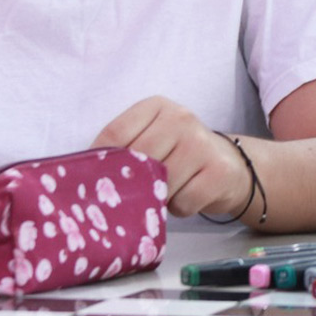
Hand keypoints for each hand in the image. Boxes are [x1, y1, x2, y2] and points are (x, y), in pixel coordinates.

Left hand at [94, 97, 251, 219]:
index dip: (100, 163)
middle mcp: (181, 119)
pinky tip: (186, 196)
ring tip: (166, 191)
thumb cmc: (178, 154)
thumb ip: (125, 149)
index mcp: (157, 106)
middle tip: (132, 195)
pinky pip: (183, 202)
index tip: (93, 182)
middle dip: (132, 185)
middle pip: (138, 160)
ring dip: (157, 198)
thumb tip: (85, 178)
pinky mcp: (219, 173)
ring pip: (161, 184)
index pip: (115, 134)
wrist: (230, 165)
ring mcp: (202, 144)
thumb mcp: (152, 138)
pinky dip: (179, 208)